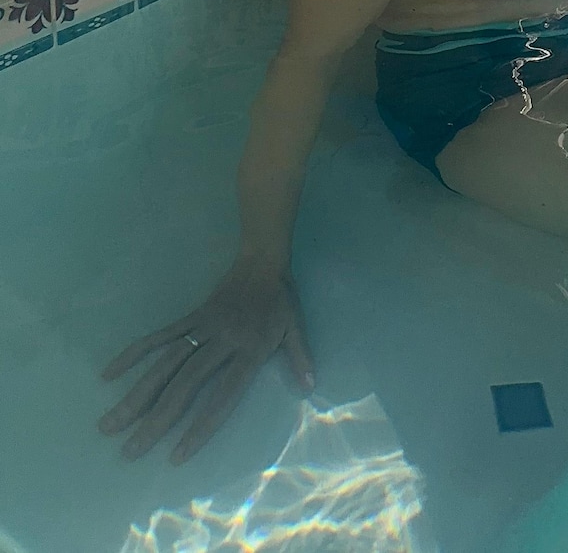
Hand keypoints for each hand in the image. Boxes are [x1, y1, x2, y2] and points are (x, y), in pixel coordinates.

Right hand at [103, 263, 308, 462]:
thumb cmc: (281, 302)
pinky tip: (108, 375)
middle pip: (184, 388)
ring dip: (135, 396)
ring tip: (110, 423)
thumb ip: (300, 359)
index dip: (200, 427)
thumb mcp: (297, 329)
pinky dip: (132, 355)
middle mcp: (221, 344)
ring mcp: (200, 330)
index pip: (223, 398)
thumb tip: (309, 388)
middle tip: (129, 451)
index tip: (177, 455)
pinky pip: (156, 338)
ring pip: (163, 367)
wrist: (262, 262)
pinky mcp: (187, 318)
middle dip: (155, 421)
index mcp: (250, 352)